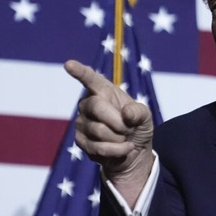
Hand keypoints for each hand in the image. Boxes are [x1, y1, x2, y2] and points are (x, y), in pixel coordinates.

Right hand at [64, 59, 154, 205]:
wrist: (134, 151)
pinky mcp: (80, 141)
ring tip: (124, 138)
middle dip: (119, 121)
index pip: (91, 79)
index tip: (69, 64)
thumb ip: (139, 111)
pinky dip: (118, 150)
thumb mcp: (145, 117)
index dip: (80, 72)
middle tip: (128, 128)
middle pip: (97, 106)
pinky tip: (123, 149)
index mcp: (104, 92)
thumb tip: (126, 113)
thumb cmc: (137, 127)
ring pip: (99, 130)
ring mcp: (82, 123)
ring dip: (120, 138)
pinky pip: (99, 147)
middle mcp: (88, 104)